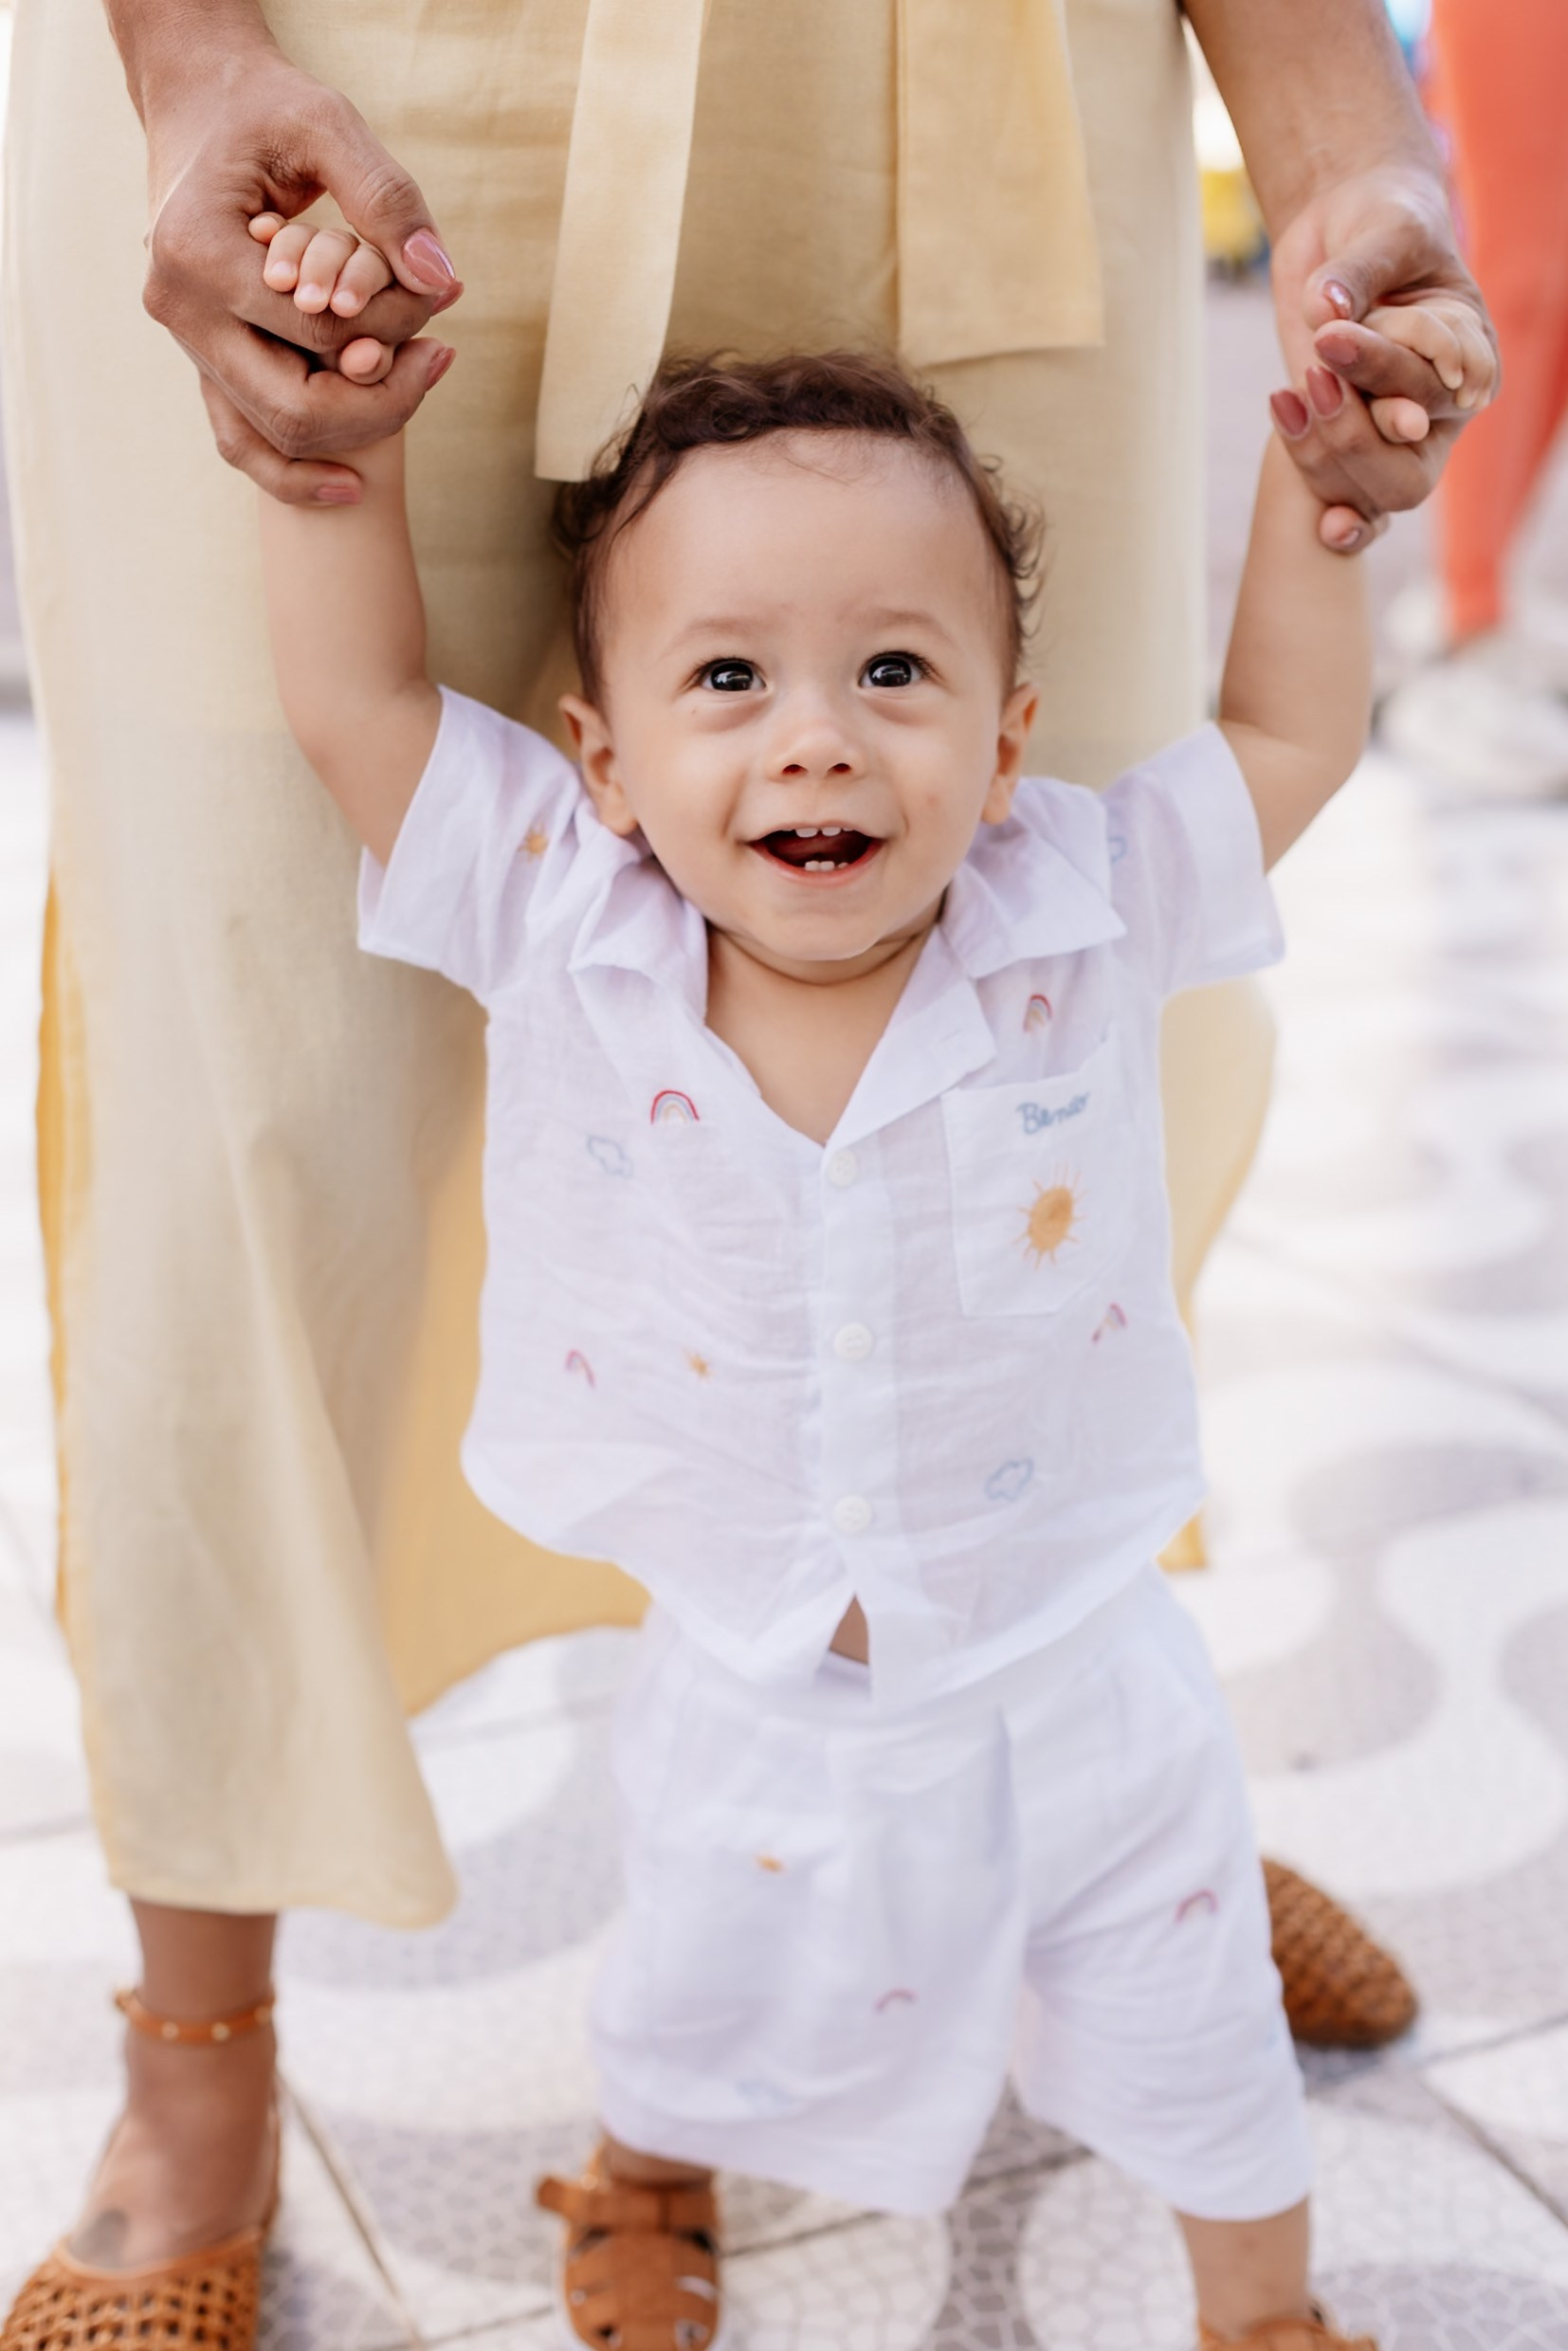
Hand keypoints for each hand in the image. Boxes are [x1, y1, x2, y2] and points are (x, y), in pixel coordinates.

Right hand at [139, 39, 465, 502]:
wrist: (203, 112)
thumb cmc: (266, 111)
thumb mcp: (328, 126)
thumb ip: (388, 199)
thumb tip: (441, 282)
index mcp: (195, 252)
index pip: (320, 335)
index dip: (393, 332)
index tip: (440, 301)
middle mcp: (178, 311)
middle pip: (293, 410)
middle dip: (381, 399)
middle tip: (440, 359)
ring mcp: (186, 346)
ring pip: (274, 440)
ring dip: (355, 432)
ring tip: (417, 385)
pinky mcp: (203, 364)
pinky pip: (246, 446)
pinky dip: (297, 474)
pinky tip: (354, 485)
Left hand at [1267, 166, 1497, 551]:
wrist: (1344, 234)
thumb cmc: (1382, 224)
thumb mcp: (1383, 230)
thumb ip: (1360, 272)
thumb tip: (1328, 311)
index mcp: (1471, 358)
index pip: (1440, 389)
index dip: (1392, 376)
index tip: (1335, 340)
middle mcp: (1439, 409)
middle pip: (1408, 453)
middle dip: (1354, 426)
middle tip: (1311, 370)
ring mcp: (1392, 436)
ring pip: (1372, 486)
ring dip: (1323, 452)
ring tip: (1286, 395)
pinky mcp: (1347, 446)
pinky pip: (1352, 503)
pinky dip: (1338, 515)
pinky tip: (1323, 528)